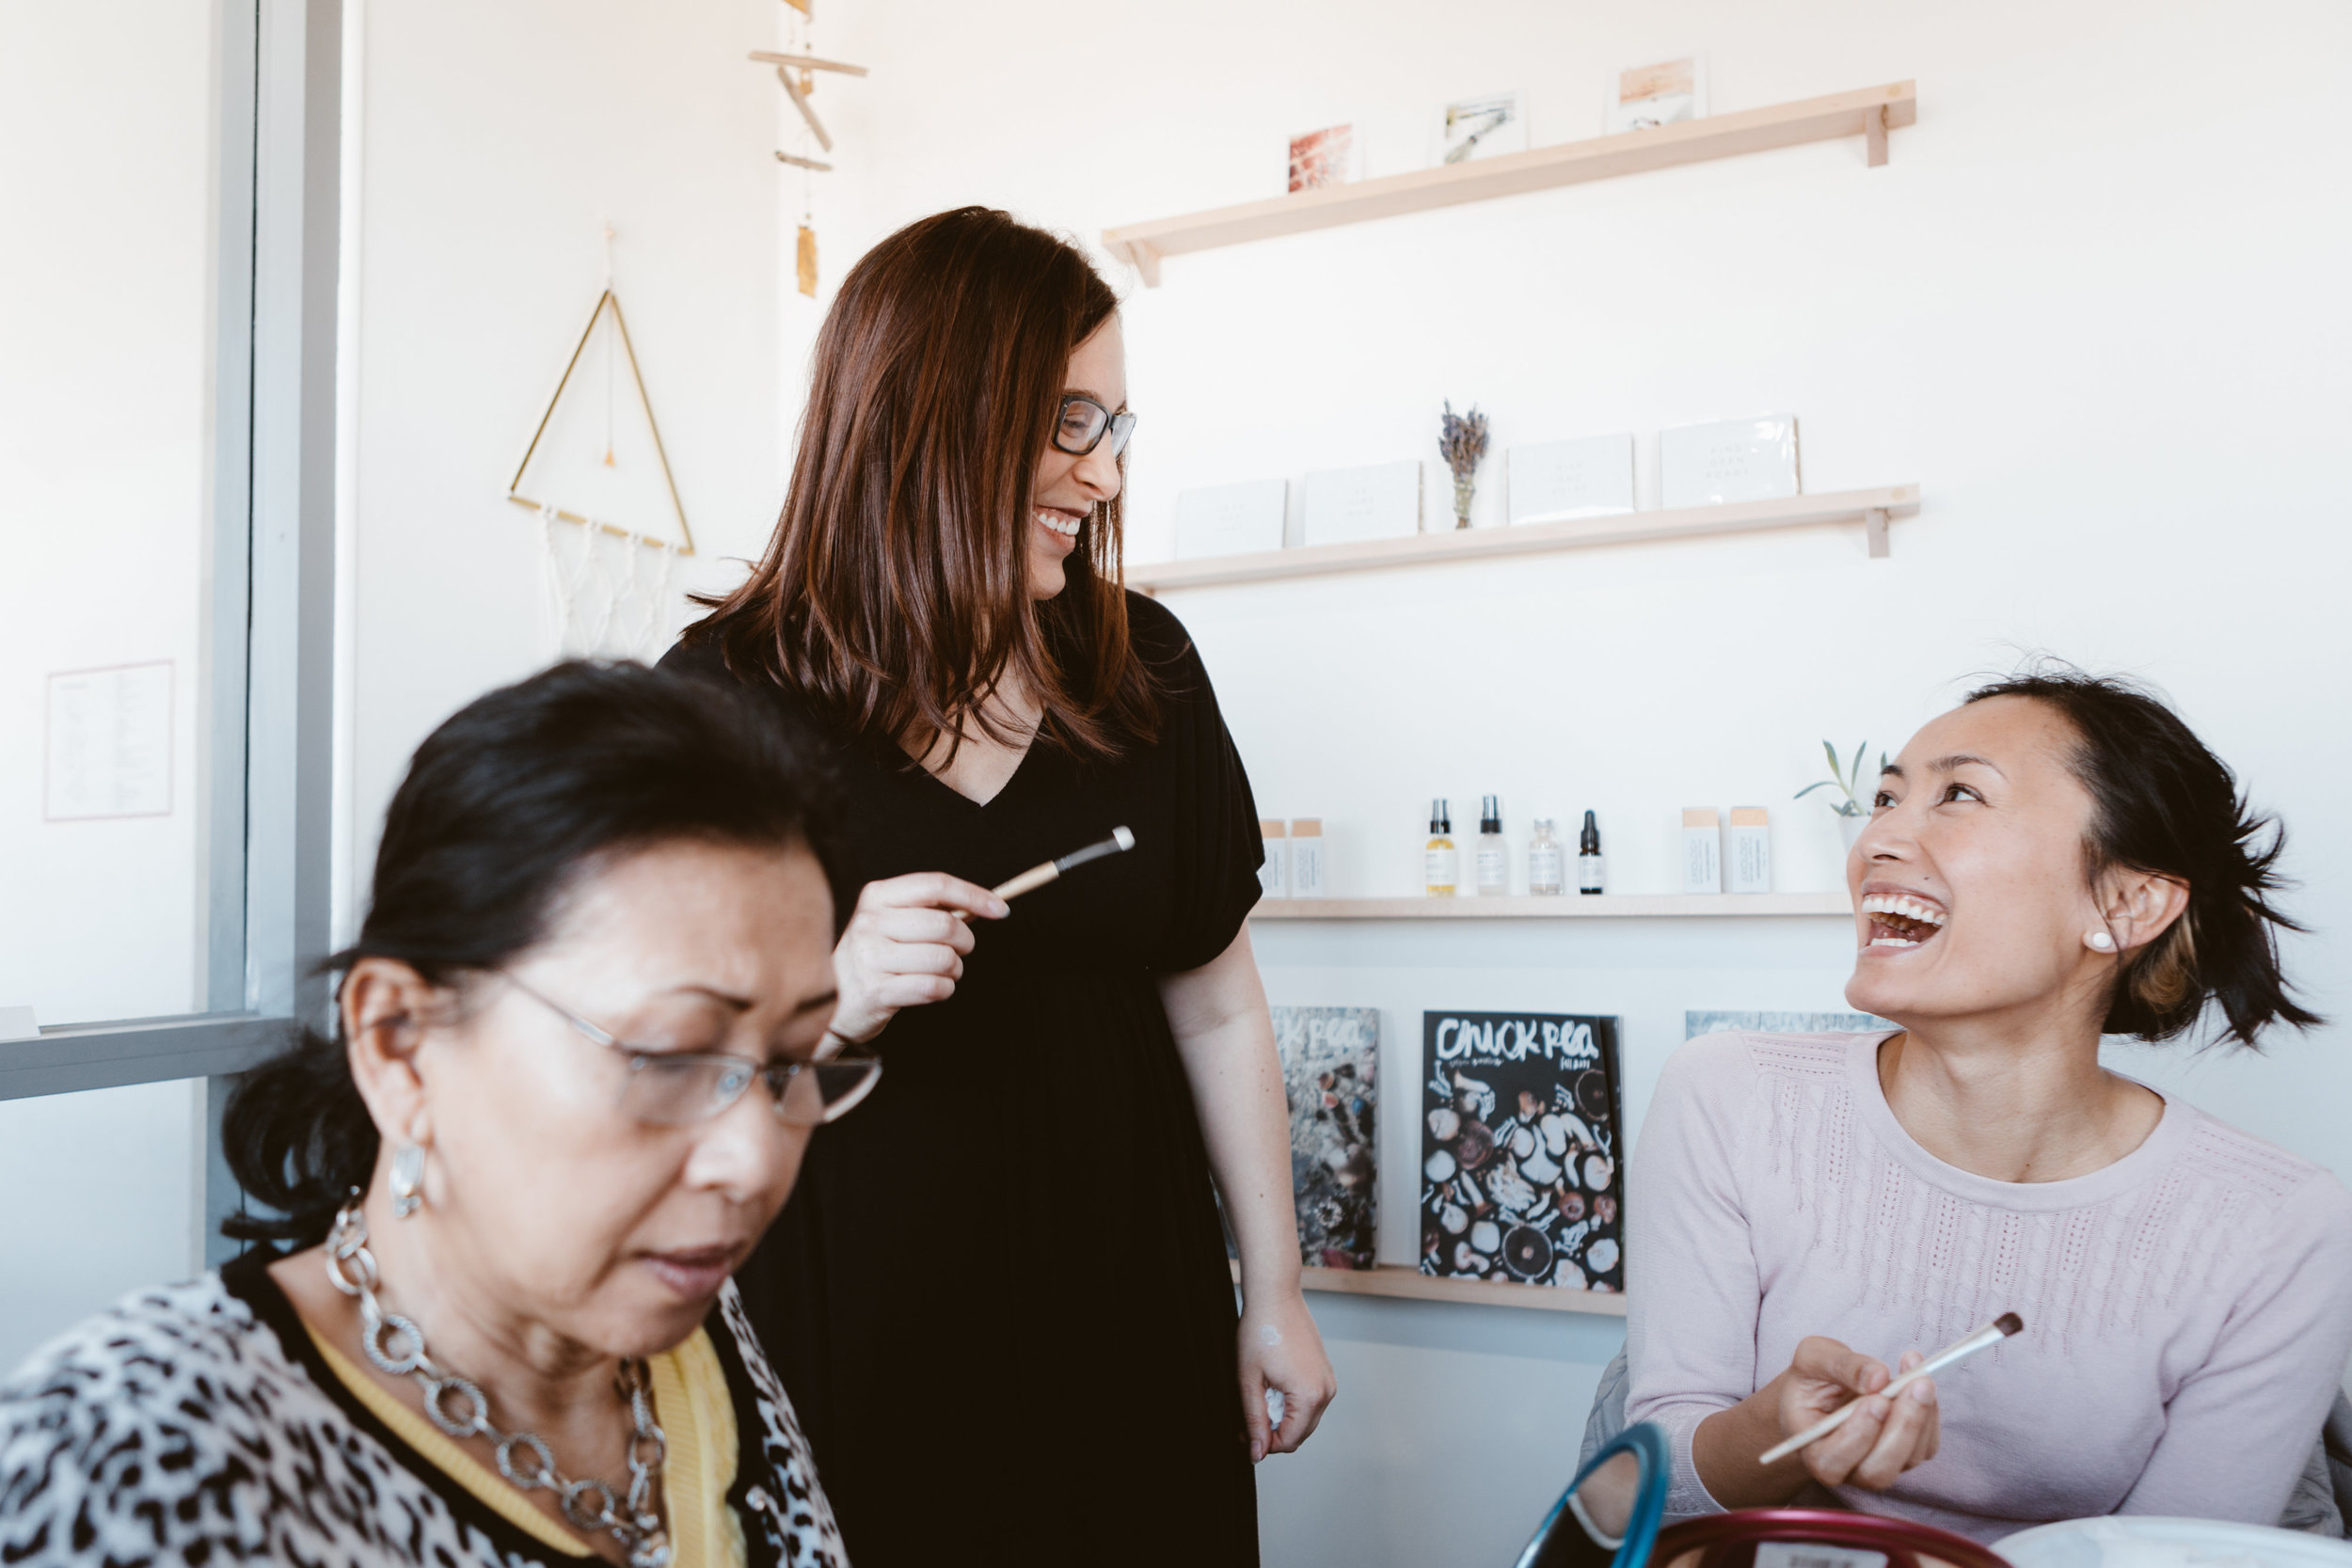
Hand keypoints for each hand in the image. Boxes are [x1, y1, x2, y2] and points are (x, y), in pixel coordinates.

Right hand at [825, 873, 1005, 1045]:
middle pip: (945, 924)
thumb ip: (927, 911)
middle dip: (965, 941)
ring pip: (943, 958)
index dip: (974, 895)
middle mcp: (869, 923)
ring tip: (942, 973)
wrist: (829, 1005)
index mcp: (875, 898)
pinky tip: (932, 989)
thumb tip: (981, 905)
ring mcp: (870, 958)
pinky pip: (933, 987)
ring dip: (955, 970)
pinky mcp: (876, 992)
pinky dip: (944, 990)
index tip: (1000, 909)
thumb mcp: (889, 924)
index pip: (935, 885)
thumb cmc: (871, 960)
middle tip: (960, 951)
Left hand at [1238, 1290, 1334, 1462]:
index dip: (1263, 1444)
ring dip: (1281, 1418)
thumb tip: (1257, 1453)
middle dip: (1272, 1433)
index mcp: (1310, 1397)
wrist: (1276, 1297)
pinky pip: (1309, 1402)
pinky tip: (1272, 1387)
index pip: (1289, 1441)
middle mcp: (1326, 1392)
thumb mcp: (1250, 1381)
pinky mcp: (1325, 1373)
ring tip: (1259, 1397)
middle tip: (1246, 1420)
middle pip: (1299, 1434)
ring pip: (1305, 1419)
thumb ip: (1254, 1420)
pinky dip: (1291, 1404)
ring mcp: (1328, 1382)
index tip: (1243, 1434)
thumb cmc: (1260, 1332)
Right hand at [1778, 1338, 1938, 1491]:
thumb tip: (1879, 1377)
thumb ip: (1840, 1365)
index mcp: (1812, 1450)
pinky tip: (1918, 1379)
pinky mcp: (1905, 1456)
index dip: (1858, 1435)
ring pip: (1909, 1458)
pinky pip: (1926, 1445)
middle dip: (1902, 1427)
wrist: (1823, 1389)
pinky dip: (1930, 1412)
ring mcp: (1878, 1466)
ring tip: (1919, 1374)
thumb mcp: (1813, 1357)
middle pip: (1878, 1470)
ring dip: (1921, 1415)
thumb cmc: (1812, 1377)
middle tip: (1917, 1384)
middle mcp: (1846, 1469)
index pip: (1832, 1461)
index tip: (1877, 1399)